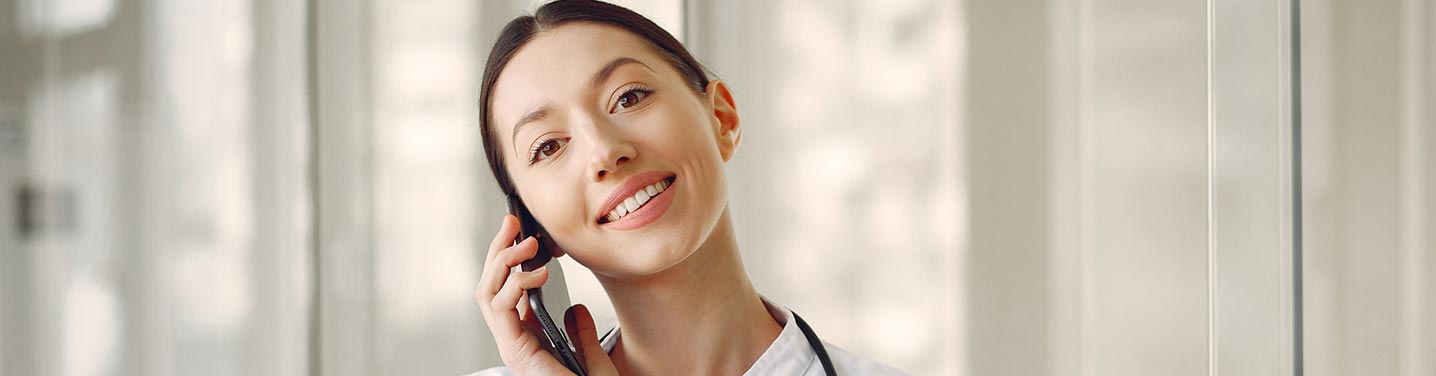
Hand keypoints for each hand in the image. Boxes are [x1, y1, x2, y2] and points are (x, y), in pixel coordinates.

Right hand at [477, 215, 617, 374]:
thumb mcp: (591, 355)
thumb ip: (580, 332)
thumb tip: (576, 308)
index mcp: (525, 338)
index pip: (505, 290)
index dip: (508, 258)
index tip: (520, 230)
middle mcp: (512, 340)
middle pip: (491, 286)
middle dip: (498, 251)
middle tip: (513, 223)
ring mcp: (510, 345)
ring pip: (488, 294)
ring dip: (504, 263)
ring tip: (527, 245)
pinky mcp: (514, 350)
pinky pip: (501, 310)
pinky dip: (514, 285)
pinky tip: (536, 272)